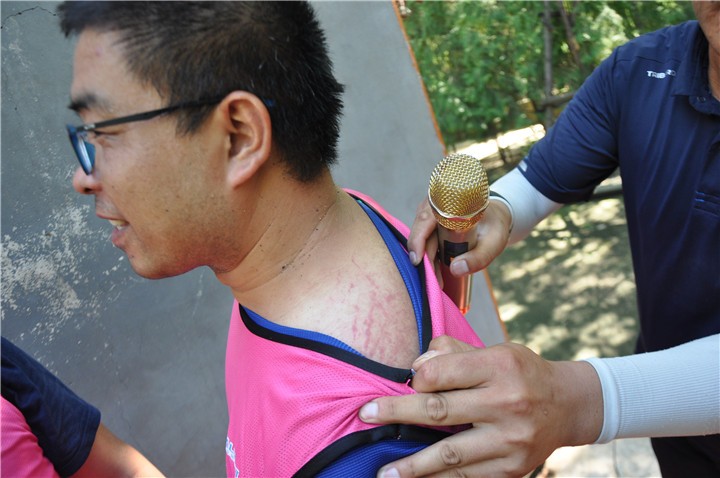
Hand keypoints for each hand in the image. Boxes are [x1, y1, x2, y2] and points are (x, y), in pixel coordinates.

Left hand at [358, 336, 602, 477]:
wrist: (569, 405)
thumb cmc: (521, 372)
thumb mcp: (495, 349)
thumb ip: (453, 353)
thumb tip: (417, 366)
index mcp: (500, 366)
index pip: (443, 373)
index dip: (418, 378)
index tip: (407, 381)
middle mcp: (507, 403)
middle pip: (440, 412)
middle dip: (397, 413)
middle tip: (365, 415)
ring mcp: (511, 440)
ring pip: (451, 454)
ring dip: (413, 465)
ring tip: (384, 472)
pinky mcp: (513, 468)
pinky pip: (468, 477)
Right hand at [407, 199, 512, 277]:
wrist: (495, 218)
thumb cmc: (494, 227)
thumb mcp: (494, 243)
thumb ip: (478, 257)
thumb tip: (455, 270)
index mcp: (450, 202)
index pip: (425, 218)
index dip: (418, 239)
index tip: (417, 260)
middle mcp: (436, 206)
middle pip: (421, 232)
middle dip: (424, 258)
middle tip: (434, 281)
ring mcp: (432, 216)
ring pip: (421, 239)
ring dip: (427, 260)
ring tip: (437, 280)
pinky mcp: (431, 226)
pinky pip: (425, 242)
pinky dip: (429, 257)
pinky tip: (436, 271)